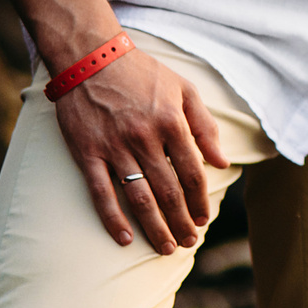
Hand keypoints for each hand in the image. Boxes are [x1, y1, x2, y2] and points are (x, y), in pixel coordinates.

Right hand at [53, 46, 229, 252]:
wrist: (92, 59)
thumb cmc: (143, 74)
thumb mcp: (184, 90)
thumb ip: (205, 126)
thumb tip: (222, 162)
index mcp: (172, 123)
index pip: (192, 172)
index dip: (200, 199)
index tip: (204, 219)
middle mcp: (145, 138)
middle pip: (168, 191)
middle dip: (181, 221)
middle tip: (188, 243)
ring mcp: (114, 148)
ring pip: (139, 197)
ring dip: (154, 227)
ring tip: (166, 248)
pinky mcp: (86, 153)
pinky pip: (100, 192)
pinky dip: (112, 218)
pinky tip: (124, 238)